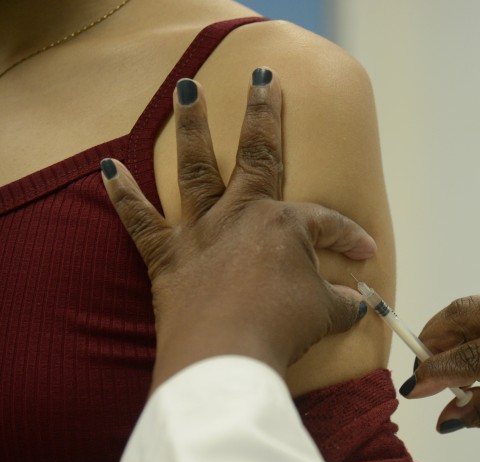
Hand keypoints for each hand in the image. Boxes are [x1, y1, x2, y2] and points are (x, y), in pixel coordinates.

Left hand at [100, 69, 375, 391]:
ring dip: (193, 126)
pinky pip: (140, 220)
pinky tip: (109, 166)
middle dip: (264, 114)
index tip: (365, 253)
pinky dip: (123, 194)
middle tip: (265, 80)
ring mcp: (201, 232)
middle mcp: (242, 215)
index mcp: (285, 225)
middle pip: (258, 155)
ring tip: (188, 88)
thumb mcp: (325, 315)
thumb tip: (361, 304)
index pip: (325, 223)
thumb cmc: (281, 329)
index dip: (349, 237)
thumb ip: (344, 304)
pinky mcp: (167, 256)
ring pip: (197, 168)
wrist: (225, 357)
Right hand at [406, 292, 479, 461]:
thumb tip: (444, 420)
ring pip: (472, 310)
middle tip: (424, 379)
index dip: (434, 373)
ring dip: (451, 337)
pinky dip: (471, 334)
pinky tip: (471, 362)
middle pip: (461, 314)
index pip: (468, 353)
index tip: (411, 392)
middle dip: (434, 342)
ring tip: (446, 374)